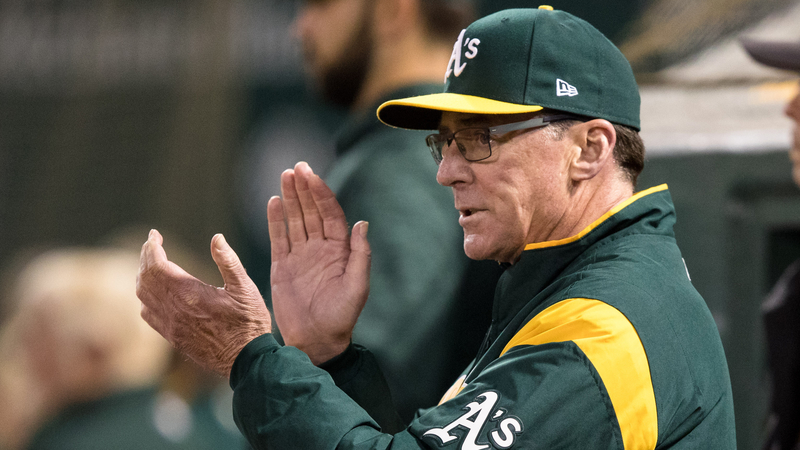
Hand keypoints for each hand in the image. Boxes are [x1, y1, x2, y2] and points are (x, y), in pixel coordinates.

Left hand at [137, 230, 270, 377]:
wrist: (245, 360)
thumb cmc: (249, 323)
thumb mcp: (245, 288)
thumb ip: (229, 261)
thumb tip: (217, 237)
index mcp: (190, 294)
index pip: (157, 265)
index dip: (152, 246)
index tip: (154, 234)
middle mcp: (174, 310)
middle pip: (145, 277)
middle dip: (146, 256)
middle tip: (152, 243)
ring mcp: (171, 325)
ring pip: (143, 295)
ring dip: (143, 275)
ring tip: (152, 262)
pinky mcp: (172, 337)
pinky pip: (147, 313)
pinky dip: (146, 296)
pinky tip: (156, 291)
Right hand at [268, 162, 370, 364]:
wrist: (317, 340)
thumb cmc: (342, 316)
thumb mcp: (358, 286)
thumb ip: (360, 254)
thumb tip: (362, 223)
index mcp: (339, 250)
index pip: (330, 214)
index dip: (321, 194)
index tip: (312, 176)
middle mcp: (319, 248)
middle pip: (311, 212)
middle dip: (304, 189)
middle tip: (296, 167)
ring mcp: (300, 256)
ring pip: (295, 220)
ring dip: (291, 198)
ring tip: (285, 176)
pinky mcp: (283, 266)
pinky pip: (279, 238)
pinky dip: (276, 220)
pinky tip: (274, 202)